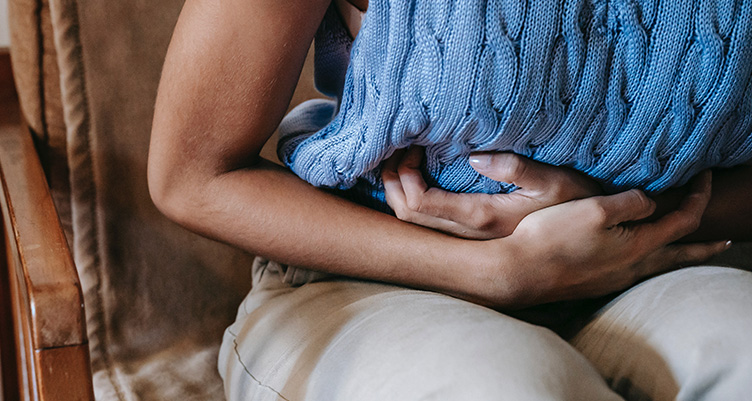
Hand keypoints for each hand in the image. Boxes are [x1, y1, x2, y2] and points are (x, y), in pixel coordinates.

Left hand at [382, 147, 601, 238]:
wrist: (589, 238)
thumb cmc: (576, 204)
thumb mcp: (556, 181)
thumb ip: (517, 169)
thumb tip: (474, 158)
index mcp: (482, 217)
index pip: (420, 204)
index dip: (403, 176)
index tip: (412, 146)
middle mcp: (468, 234)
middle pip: (407, 215)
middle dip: (392, 181)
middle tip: (397, 149)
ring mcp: (468, 238)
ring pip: (414, 222)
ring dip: (399, 191)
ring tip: (402, 159)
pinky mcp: (472, 235)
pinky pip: (427, 221)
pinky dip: (412, 198)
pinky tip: (417, 177)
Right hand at [474, 171, 730, 307]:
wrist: (519, 272)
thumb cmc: (553, 238)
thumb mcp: (595, 209)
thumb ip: (630, 202)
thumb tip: (649, 202)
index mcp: (638, 246)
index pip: (683, 220)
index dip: (699, 197)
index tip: (705, 176)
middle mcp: (632, 267)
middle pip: (680, 255)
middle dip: (704, 246)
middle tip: (726, 241)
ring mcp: (613, 279)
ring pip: (658, 265)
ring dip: (677, 254)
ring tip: (685, 250)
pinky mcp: (594, 283)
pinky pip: (635, 270)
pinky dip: (650, 260)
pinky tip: (637, 258)